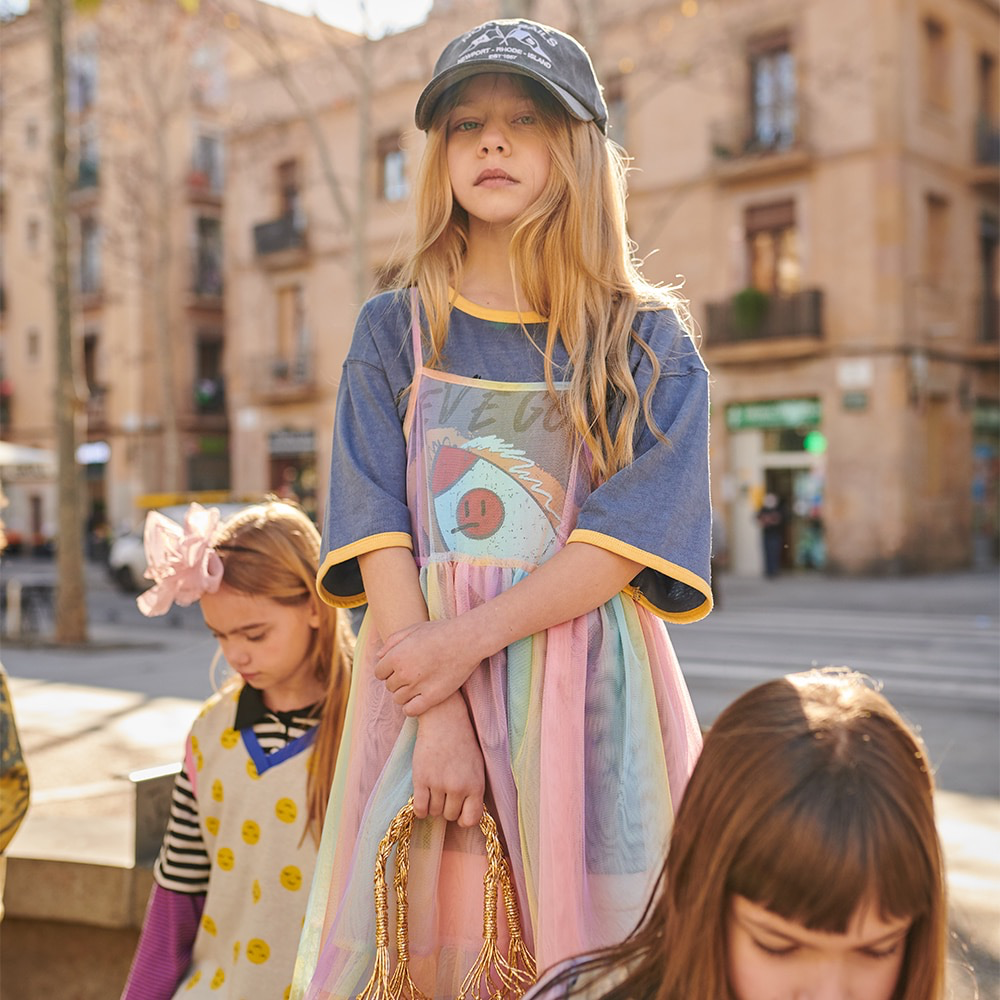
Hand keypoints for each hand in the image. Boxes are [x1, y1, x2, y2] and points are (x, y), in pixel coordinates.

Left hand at [374, 617, 483, 715]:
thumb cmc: (440, 631)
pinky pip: (411, 710)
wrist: (466, 640)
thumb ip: (393, 641)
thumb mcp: (414, 629)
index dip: (388, 670)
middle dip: (398, 680)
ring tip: (418, 685)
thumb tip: (380, 656)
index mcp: (396, 655)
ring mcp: (418, 686)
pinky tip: (418, 699)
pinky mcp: (432, 697)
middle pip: (390, 686)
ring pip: (399, 699)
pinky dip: (411, 707)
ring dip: (405, 693)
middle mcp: (404, 672)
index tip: (400, 668)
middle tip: (413, 674)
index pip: (379, 673)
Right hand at [412, 694, 484, 827]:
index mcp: (476, 785)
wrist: (444, 721)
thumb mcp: (477, 767)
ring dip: (433, 805)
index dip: (463, 819)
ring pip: (434, 812)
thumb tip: (465, 816)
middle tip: (444, 792)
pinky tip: (422, 798)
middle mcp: (458, 787)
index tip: (458, 813)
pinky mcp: (421, 779)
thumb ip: (473, 791)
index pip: (470, 819)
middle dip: (446, 807)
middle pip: (449, 815)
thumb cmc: (462, 743)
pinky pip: (419, 808)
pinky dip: (420, 809)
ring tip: (434, 788)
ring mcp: (439, 784)